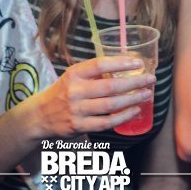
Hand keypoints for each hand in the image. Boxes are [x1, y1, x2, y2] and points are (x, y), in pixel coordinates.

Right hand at [31, 56, 154, 137]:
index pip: (100, 65)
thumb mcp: (72, 77)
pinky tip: (134, 111)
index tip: (138, 63)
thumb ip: (93, 73)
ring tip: (146, 94)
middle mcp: (75, 91)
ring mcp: (77, 110)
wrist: (40, 116)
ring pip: (110, 105)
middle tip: (150, 79)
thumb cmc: (62, 93)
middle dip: (134, 82)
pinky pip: (106, 122)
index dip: (120, 63)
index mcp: (74, 74)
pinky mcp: (80, 126)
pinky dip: (123, 117)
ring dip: (132, 99)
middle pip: (109, 86)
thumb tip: (124, 66)